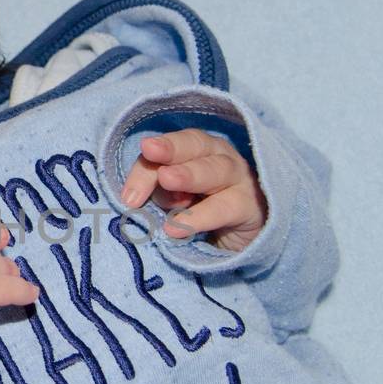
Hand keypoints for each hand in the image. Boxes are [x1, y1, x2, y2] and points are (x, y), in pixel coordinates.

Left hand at [120, 129, 267, 252]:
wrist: (242, 239)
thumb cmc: (201, 211)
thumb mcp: (173, 199)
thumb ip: (159, 191)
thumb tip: (133, 199)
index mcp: (198, 149)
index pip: (174, 144)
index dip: (153, 155)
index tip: (135, 170)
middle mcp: (221, 157)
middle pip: (196, 145)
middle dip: (172, 148)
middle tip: (149, 150)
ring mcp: (239, 180)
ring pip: (216, 170)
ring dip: (189, 174)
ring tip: (166, 180)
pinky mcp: (250, 207)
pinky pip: (225, 209)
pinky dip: (200, 217)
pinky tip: (176, 228)